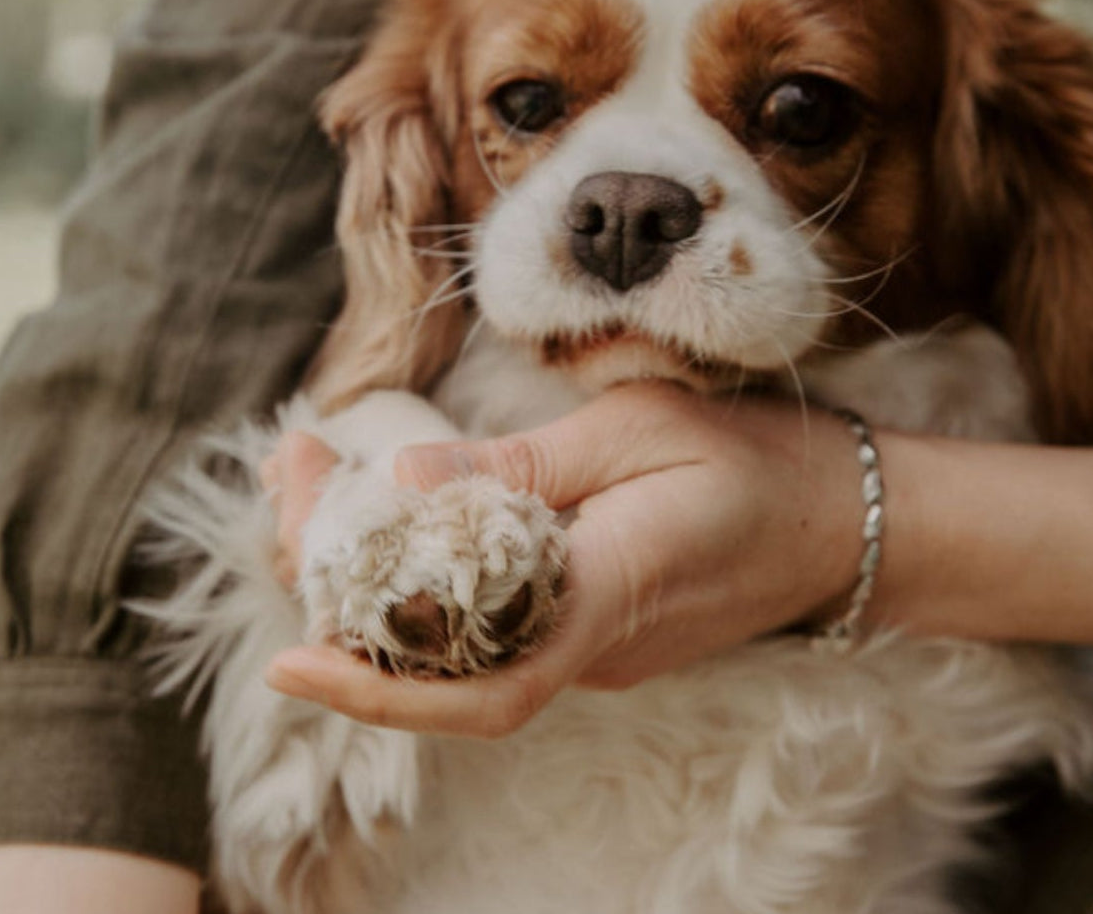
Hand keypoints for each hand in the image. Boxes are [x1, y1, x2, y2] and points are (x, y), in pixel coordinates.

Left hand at [263, 383, 864, 736]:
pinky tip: (392, 512)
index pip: (480, 685)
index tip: (289, 666)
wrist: (836, 522)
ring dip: (372, 575)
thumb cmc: (753, 464)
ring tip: (313, 483)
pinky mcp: (591, 627)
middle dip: (339, 590)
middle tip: (284, 482)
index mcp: (606, 596)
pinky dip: (424, 574)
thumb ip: (525, 464)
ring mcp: (590, 646)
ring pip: (458, 639)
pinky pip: (490, 619)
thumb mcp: (639, 429)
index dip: (378, 692)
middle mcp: (588, 646)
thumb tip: (404, 480)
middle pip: (441, 660)